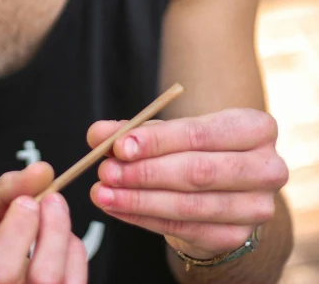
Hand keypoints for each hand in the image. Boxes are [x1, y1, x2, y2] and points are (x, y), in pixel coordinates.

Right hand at [0, 162, 87, 283]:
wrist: (12, 281)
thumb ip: (2, 193)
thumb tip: (40, 171)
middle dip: (18, 227)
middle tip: (27, 201)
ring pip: (41, 278)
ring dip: (53, 230)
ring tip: (53, 203)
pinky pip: (70, 282)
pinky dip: (73, 249)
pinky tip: (65, 235)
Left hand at [88, 109, 288, 259]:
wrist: (227, 190)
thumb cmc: (197, 148)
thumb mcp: (170, 131)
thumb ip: (135, 129)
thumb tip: (97, 134)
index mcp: (256, 127)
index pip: (201, 133)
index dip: (157, 140)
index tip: (119, 145)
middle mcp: (266, 167)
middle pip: (198, 171)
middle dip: (146, 172)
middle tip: (106, 171)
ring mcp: (257, 207)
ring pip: (190, 204)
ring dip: (140, 200)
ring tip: (103, 192)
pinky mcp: (238, 236)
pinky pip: (184, 228)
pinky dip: (144, 218)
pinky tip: (117, 208)